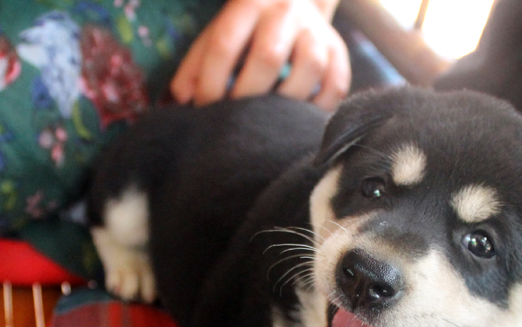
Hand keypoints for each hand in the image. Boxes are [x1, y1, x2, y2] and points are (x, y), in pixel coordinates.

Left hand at [170, 0, 350, 110]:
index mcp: (248, 2)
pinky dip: (319, 107)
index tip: (204, 108)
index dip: (210, 82)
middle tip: (235, 120)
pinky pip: (336, 83)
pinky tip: (299, 119)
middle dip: (247, 95)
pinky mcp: (339, 50)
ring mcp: (316, 31)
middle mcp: (285, 11)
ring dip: (286, 101)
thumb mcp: (219, 32)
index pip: (225, 44)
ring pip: (309, 67)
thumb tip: (181, 100)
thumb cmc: (248, 27)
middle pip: (268, 56)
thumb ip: (196, 63)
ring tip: (269, 121)